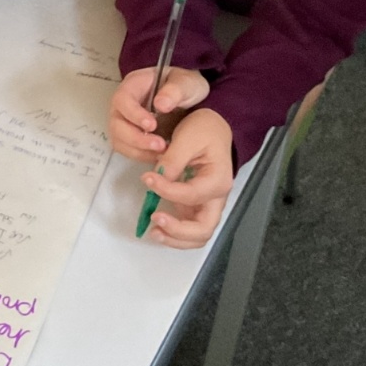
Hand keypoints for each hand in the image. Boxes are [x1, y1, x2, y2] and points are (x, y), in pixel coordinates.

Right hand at [108, 66, 209, 162]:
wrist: (188, 98)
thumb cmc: (184, 86)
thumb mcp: (185, 83)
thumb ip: (175, 91)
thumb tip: (160, 105)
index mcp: (132, 86)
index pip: (122, 100)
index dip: (133, 115)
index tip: (152, 126)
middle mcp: (122, 105)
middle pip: (116, 124)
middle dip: (136, 138)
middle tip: (160, 145)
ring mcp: (124, 122)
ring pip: (119, 140)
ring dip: (139, 150)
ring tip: (163, 153)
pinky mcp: (130, 137)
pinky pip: (128, 150)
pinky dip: (142, 156)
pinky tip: (160, 156)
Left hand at [140, 107, 233, 248]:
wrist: (213, 127)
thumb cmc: (204, 130)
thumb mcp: (188, 137)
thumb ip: (173, 159)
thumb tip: (159, 177)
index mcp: (218, 180)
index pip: (192, 195)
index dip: (167, 191)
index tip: (148, 178)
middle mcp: (216, 197)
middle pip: (203, 229)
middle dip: (178, 231)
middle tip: (155, 219)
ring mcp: (207, 204)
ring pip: (198, 235)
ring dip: (176, 238)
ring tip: (154, 231)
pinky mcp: (196, 205)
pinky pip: (189, 228)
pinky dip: (175, 233)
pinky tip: (158, 226)